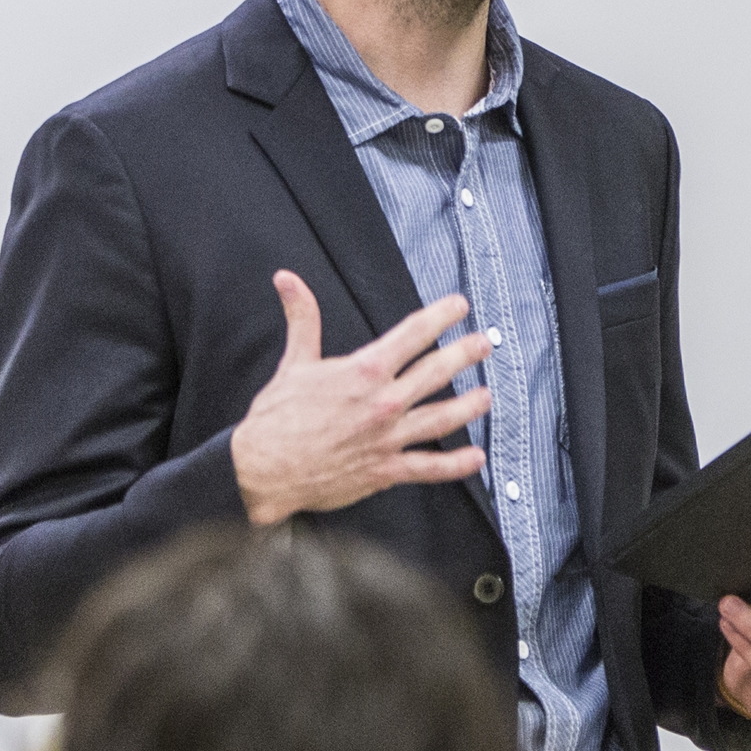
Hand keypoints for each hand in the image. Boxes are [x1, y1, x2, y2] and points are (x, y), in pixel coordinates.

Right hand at [230, 275, 491, 526]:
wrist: (263, 469)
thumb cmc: (276, 417)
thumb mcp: (294, 362)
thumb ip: (302, 319)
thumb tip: (286, 279)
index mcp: (364, 370)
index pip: (413, 334)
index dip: (440, 316)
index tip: (460, 306)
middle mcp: (384, 402)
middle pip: (436, 372)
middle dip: (465, 354)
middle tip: (485, 344)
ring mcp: (388, 438)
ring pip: (442, 418)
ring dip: (470, 406)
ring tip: (487, 396)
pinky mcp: (385, 470)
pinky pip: (429, 468)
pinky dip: (456, 465)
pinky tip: (476, 458)